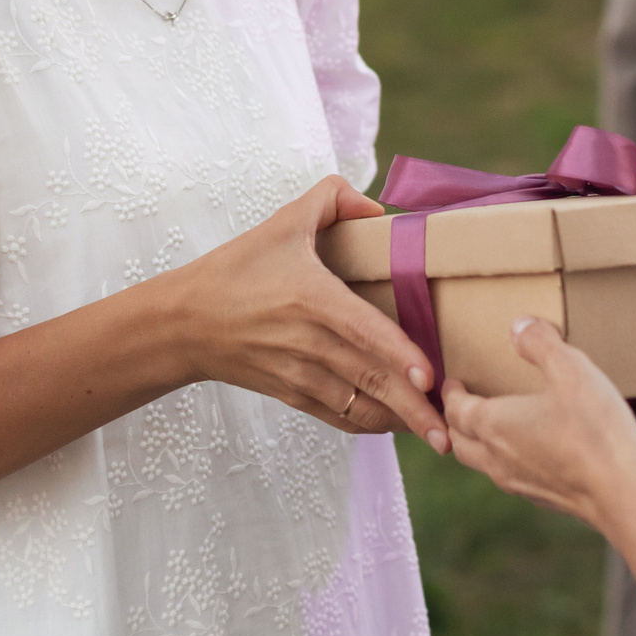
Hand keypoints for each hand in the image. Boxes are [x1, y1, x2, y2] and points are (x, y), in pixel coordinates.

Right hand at [165, 176, 449, 451]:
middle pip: (371, 379)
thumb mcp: (282, 222)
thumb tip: (378, 209)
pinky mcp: (291, 394)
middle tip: (452, 431)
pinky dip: (369, 425)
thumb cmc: (235, 269)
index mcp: (312, 298)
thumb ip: (331, 199)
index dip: (399, 355)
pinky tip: (396, 426)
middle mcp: (309, 342)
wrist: (183, 322)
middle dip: (414, 409)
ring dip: (399, 422)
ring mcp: (299, 373)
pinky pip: (338, 417)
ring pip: (359, 406)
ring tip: (438, 436)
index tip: (429, 377)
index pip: (365, 331)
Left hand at [441, 318, 635, 528]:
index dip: (451, 395)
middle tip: (463, 405)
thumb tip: (520, 326)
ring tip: (492, 428)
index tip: (452, 383)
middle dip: (456, 421)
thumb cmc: (594, 429)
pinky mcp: (541, 500)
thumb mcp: (571, 369)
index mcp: (494, 425)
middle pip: (460, 441)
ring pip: (482, 464)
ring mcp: (518, 484)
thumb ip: (541, 343)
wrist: (623, 492)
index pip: (455, 410)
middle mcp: (497, 459)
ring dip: (478, 445)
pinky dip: (506, 462)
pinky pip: (510, 479)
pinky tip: (530, 452)